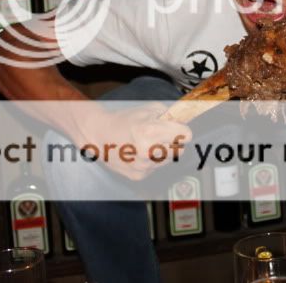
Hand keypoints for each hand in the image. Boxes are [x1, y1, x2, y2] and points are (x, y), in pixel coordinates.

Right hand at [76, 103, 192, 180]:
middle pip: (180, 149)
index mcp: (151, 132)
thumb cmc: (122, 121)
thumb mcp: (148, 109)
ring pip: (169, 159)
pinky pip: (157, 168)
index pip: (186, 135)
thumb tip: (184, 121)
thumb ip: (170, 115)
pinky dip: (152, 160)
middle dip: (173, 141)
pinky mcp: (139, 175)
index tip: (177, 128)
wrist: (99, 135)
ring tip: (148, 143)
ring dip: (163, 151)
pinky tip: (140, 152)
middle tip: (161, 135)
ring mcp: (144, 165)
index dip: (182, 129)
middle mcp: (148, 151)